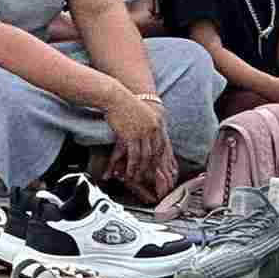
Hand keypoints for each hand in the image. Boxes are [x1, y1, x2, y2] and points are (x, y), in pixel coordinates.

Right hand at [101, 87, 175, 201]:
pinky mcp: (132, 136)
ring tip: (137, 178)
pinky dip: (133, 167)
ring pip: (146, 157)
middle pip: (156, 153)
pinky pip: (135, 156)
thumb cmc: (125, 106)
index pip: (163, 145)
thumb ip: (147, 126)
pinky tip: (129, 173)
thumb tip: (148, 137)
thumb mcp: (142, 115)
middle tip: (149, 178)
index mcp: (158, 123)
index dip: (161, 159)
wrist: (115, 98)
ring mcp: (144, 132)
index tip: (159, 170)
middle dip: (153, 168)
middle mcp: (154, 128)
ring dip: (141, 170)